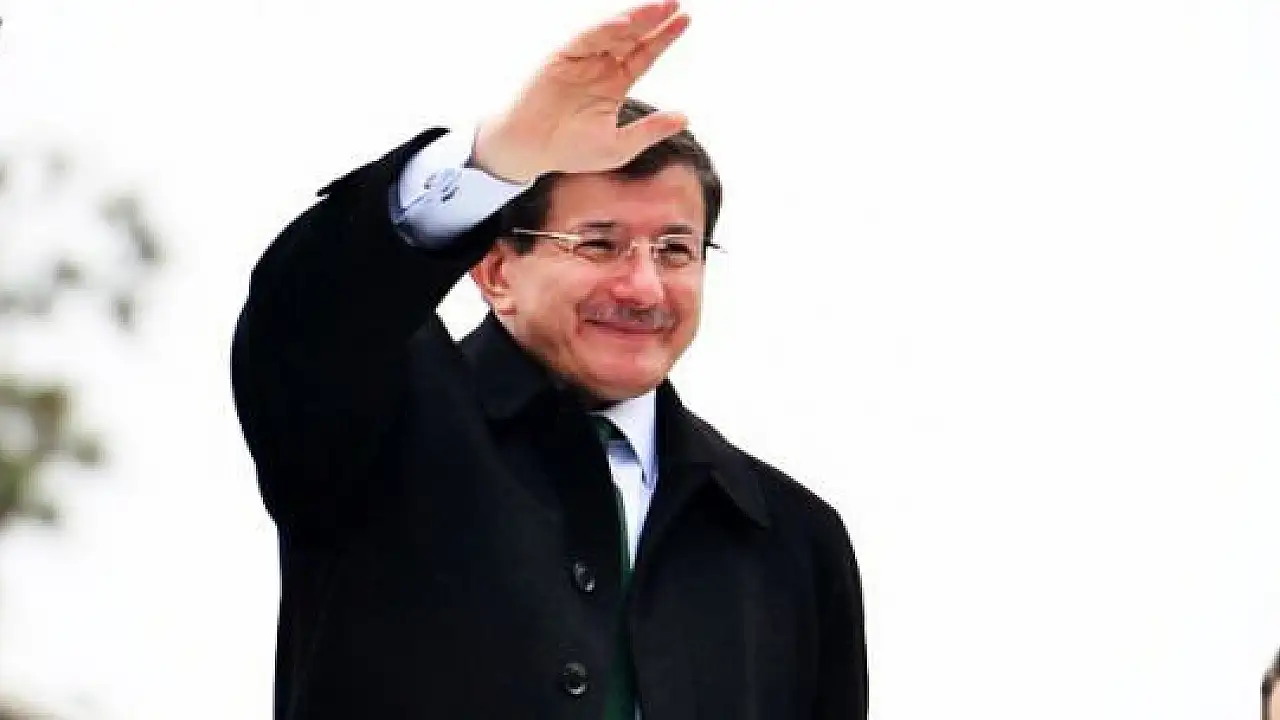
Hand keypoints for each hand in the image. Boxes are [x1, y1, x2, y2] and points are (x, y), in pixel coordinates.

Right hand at [472, 1, 690, 183]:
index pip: (644, 55)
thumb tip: (684, 118)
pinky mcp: (561, 57)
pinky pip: (586, 38)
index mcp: (613, 85)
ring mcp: (580, 60)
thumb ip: (651, 131)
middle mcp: (598, 67)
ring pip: (612, 32)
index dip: (664, 38)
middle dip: (654, 20)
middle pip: (632, 37)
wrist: (530, 151)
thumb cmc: (569, 152)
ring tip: (659, 7)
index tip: (684, 21)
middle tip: (675, 4)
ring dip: (635, 19)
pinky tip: (626, 23)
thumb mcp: (619, 146)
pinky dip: (605, 29)